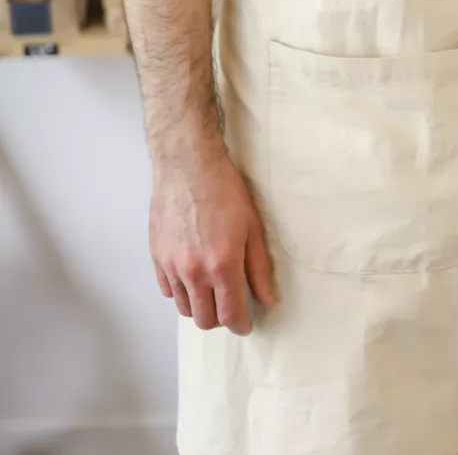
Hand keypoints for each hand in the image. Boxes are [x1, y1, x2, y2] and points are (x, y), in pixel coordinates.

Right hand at [149, 144, 276, 334]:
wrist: (188, 166)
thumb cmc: (225, 191)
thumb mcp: (253, 227)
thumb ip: (259, 268)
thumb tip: (268, 299)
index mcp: (222, 265)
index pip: (231, 314)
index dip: (241, 325)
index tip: (246, 324)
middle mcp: (194, 272)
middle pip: (205, 320)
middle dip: (220, 319)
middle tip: (230, 305)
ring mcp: (172, 266)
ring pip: (185, 309)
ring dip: (200, 307)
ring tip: (212, 291)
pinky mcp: (156, 258)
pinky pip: (168, 291)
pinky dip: (181, 292)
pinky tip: (192, 276)